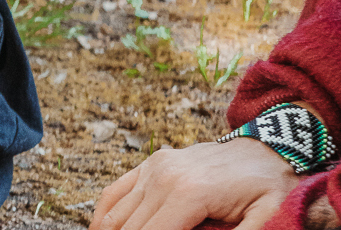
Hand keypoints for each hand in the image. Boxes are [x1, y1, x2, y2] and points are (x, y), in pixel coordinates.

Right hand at [90, 139, 297, 229]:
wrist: (265, 148)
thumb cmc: (268, 188)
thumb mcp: (267, 219)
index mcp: (191, 193)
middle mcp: (164, 176)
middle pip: (131, 227)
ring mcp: (154, 167)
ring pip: (117, 211)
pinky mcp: (150, 164)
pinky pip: (116, 190)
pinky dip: (104, 213)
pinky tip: (100, 229)